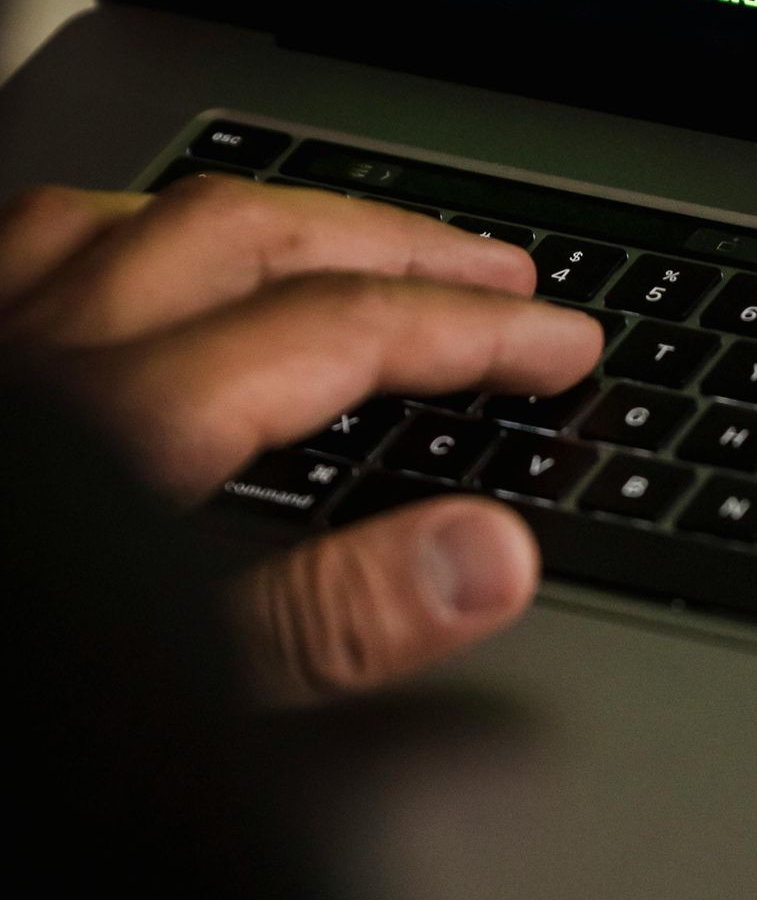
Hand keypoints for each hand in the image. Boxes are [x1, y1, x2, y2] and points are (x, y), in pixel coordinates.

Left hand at [0, 174, 601, 701]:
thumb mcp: (174, 685)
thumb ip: (329, 618)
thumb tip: (489, 558)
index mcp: (124, 423)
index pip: (342, 331)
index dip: (473, 332)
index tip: (560, 346)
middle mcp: (47, 348)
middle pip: (248, 235)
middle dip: (393, 244)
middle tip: (495, 271)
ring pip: (130, 215)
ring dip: (264, 218)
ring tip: (346, 241)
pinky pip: (31, 241)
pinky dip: (124, 233)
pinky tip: (144, 259)